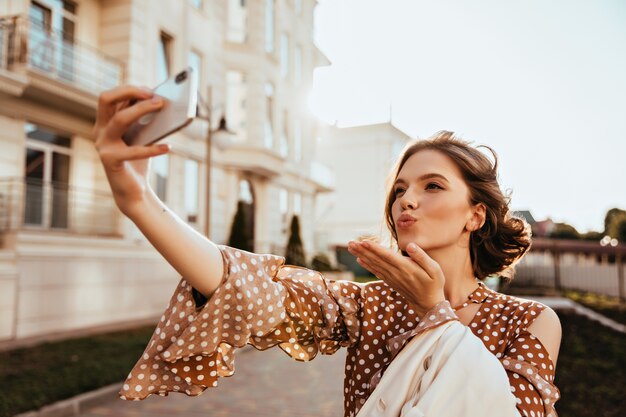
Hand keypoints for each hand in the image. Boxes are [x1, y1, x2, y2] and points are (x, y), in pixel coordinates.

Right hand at [93, 85, 167, 215]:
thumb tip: (161, 101)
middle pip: (105, 99)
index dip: (130, 89)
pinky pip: (133, 151)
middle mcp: (99, 130)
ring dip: (141, 110)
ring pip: (119, 119)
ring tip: (161, 107)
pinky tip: (168, 146)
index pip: (111, 96)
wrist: (133, 191)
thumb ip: (144, 120)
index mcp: (105, 122)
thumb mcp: (141, 136)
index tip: (151, 89)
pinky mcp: (110, 160)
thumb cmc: (139, 161)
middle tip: (153, 94)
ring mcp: (103, 145)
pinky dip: (152, 148)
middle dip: (128, 91)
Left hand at [347, 240, 445, 317]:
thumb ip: (422, 257)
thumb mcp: (435, 270)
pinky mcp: (390, 282)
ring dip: (362, 255)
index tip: (363, 242)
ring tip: (351, 247)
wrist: (429, 305)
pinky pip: (377, 272)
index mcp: (407, 268)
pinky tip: (359, 259)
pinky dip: (367, 265)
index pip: (388, 256)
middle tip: (350, 242)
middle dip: (363, 250)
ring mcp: (392, 278)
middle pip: (377, 260)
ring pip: (374, 265)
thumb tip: (410, 246)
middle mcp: (396, 273)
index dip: (375, 249)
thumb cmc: (434, 284)